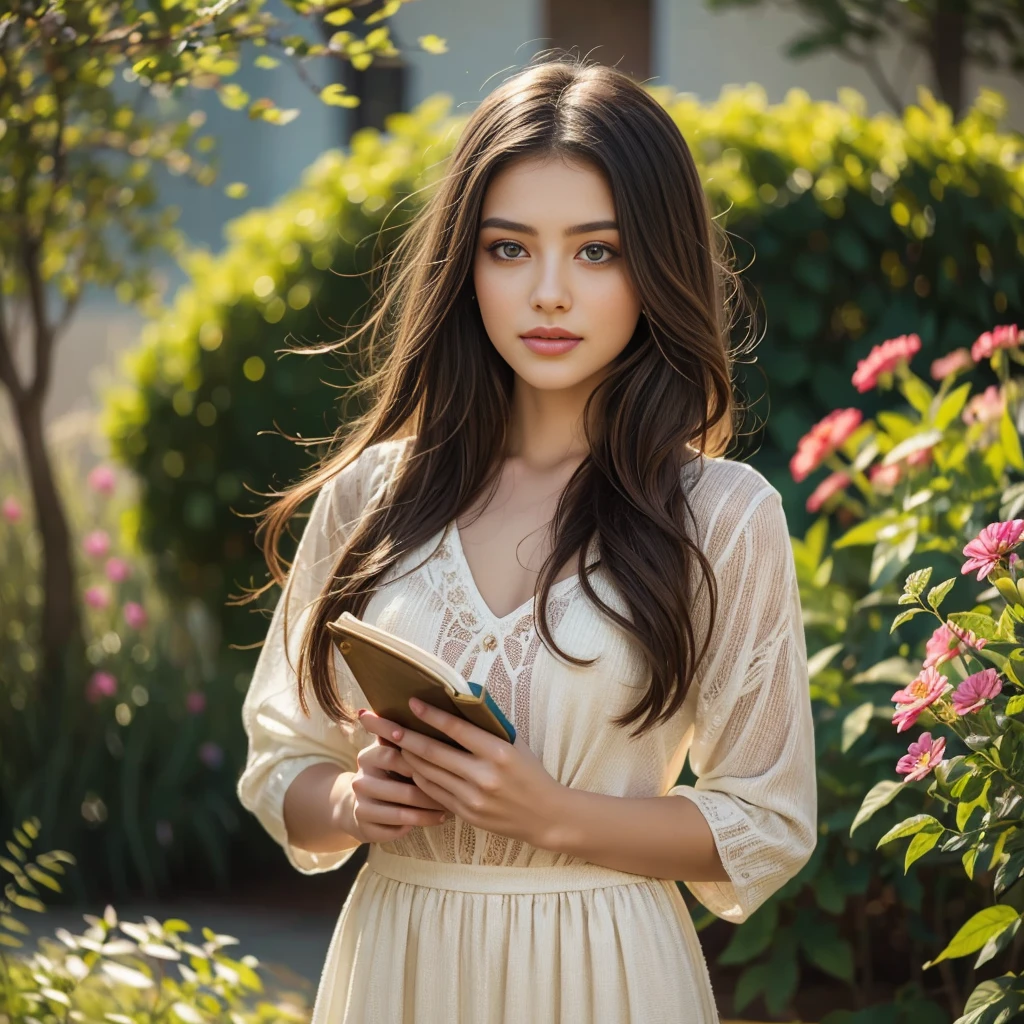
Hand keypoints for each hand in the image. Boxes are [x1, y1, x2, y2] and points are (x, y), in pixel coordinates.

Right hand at [341, 711, 452, 844]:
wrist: (359, 805)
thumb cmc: (390, 771)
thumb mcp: (393, 749)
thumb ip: (406, 733)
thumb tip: (423, 703)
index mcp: (368, 756)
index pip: (392, 755)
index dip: (416, 757)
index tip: (442, 757)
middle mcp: (360, 780)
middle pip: (399, 787)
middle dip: (430, 791)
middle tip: (458, 790)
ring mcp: (361, 806)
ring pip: (400, 812)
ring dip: (428, 811)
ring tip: (451, 808)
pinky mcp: (365, 829)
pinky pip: (397, 829)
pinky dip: (419, 825)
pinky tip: (437, 819)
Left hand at [359, 699, 564, 847]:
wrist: (545, 815)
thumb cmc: (530, 773)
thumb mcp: (515, 745)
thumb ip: (487, 730)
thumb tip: (458, 706)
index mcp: (498, 752)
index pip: (456, 730)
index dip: (431, 716)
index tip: (411, 703)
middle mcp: (483, 775)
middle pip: (432, 752)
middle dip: (403, 735)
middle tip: (382, 723)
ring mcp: (472, 797)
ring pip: (428, 773)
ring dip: (406, 756)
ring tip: (390, 741)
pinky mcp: (465, 813)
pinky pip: (433, 792)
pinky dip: (419, 777)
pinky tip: (409, 765)